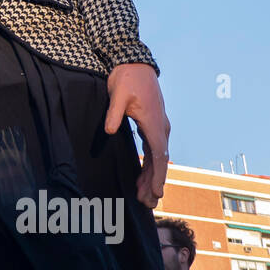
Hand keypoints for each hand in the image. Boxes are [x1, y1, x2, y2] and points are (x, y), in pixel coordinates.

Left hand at [105, 63, 170, 209]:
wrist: (135, 65)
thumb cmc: (127, 80)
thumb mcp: (118, 95)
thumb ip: (113, 114)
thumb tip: (108, 131)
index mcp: (155, 124)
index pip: (159, 156)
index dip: (157, 176)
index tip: (156, 192)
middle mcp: (161, 128)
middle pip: (160, 162)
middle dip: (154, 183)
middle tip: (148, 204)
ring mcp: (158, 128)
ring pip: (157, 159)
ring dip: (151, 178)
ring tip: (144, 198)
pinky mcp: (151, 126)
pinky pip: (152, 152)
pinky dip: (148, 167)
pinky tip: (142, 180)